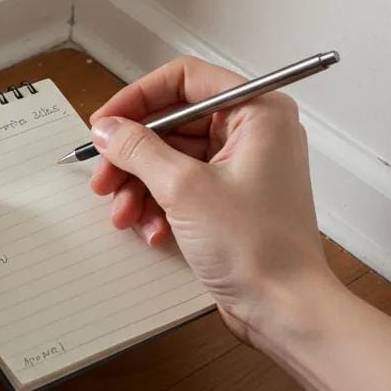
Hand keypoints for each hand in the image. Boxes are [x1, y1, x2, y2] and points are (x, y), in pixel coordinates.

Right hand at [89, 56, 335, 344]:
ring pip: (173, 158)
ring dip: (141, 185)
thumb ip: (139, 150)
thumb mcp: (184, 188)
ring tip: (123, 213)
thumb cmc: (259, 248)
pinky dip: (160, 205)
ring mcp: (243, 167)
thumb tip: (108, 129)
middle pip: (174, 122)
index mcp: (258, 111)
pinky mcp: (231, 199)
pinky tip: (151, 231)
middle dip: (134, 154)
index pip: (186, 80)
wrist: (286, 310)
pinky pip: (183, 186)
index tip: (106, 122)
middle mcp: (254, 132)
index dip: (139, 98)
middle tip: (104, 177)